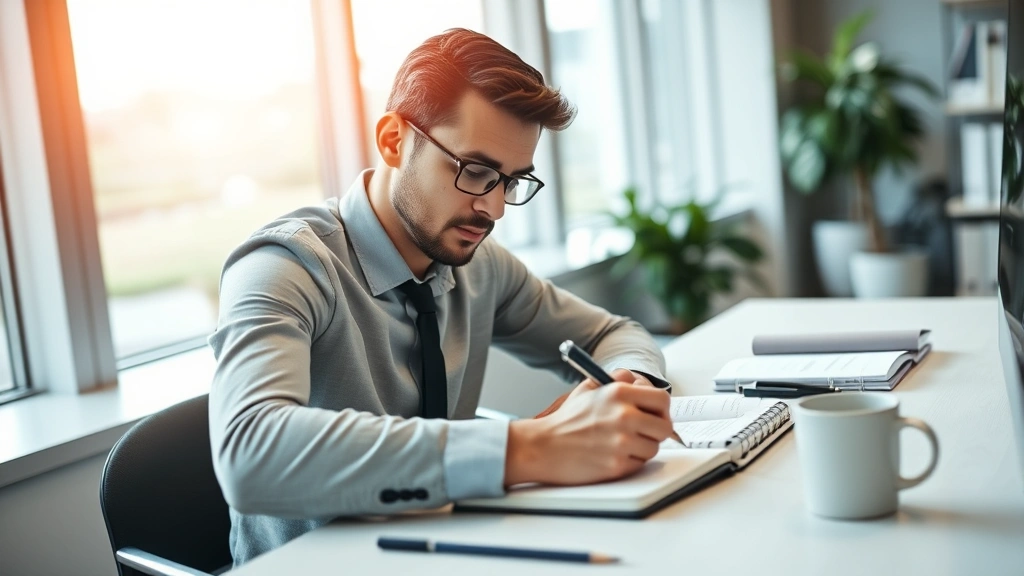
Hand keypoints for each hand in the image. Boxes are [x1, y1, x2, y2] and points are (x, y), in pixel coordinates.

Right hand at [505, 378, 673, 486]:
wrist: (543, 446)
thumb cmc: (566, 420)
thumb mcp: (589, 387)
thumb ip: (618, 379)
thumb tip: (641, 382)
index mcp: (618, 393)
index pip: (663, 399)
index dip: (662, 409)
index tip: (657, 414)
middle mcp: (624, 416)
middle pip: (665, 427)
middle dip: (656, 431)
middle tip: (643, 432)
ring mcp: (621, 442)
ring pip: (653, 448)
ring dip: (642, 448)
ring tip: (622, 444)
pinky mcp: (617, 465)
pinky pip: (639, 464)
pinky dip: (630, 462)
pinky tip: (613, 455)